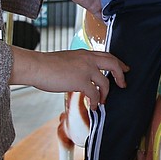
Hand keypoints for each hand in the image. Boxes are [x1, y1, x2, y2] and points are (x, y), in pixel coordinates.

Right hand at [11, 47, 127, 103]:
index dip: (117, 62)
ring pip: (106, 82)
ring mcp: (86, 69)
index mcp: (84, 53)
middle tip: (123, 84)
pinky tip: (93, 106)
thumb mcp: (67, 60)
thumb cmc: (46, 65)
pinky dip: (95, 101)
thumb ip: (77, 65)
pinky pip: (95, 93)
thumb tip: (81, 76)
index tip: (123, 68)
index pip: (106, 55)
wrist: (37, 66)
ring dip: (106, 94)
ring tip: (102, 101)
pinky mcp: (81, 81)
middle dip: (121, 74)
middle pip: (113, 63)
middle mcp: (88, 59)